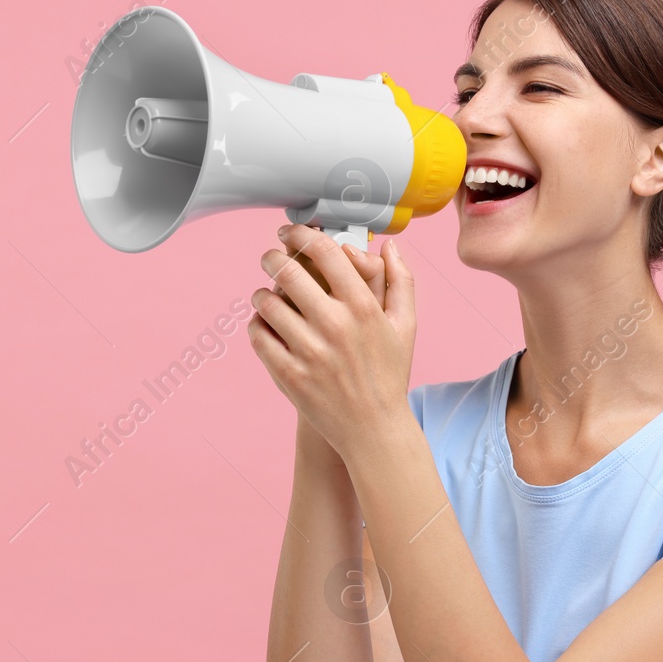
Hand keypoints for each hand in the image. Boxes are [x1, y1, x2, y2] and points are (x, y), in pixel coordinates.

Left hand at [247, 225, 417, 460]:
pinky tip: (264, 323)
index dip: (302, 234)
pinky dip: (256, 324)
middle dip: (272, 257)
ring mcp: (309, 351)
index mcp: (363, 307)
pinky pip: (258, 335)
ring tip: (266, 294)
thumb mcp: (405, 326)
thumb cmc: (390, 374)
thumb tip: (390, 245)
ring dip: (263, 293)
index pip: (325, 252)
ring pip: (267, 302)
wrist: (373, 429)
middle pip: (288, 271)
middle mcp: (334, 325)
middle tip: (269, 257)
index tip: (290, 232)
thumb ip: (401, 281)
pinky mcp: (288, 374)